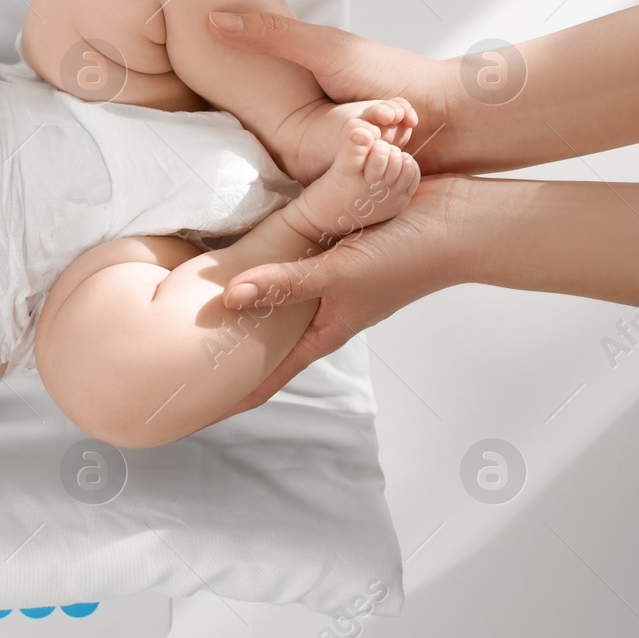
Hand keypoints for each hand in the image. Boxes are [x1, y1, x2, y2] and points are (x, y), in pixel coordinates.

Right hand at [207, 11, 457, 172]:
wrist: (455, 115)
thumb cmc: (392, 74)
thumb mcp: (326, 48)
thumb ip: (272, 36)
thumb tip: (211, 20)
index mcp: (297, 103)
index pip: (263, 115)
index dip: (274, 113)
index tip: (316, 103)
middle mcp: (312, 135)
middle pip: (295, 149)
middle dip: (334, 135)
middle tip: (370, 115)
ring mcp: (333, 163)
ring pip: (323, 171)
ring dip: (355, 155)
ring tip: (389, 133)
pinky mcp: (353, 189)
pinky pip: (345, 190)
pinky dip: (364, 177)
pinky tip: (384, 163)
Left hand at [215, 174, 469, 417]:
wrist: (458, 222)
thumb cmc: (408, 259)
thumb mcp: (340, 274)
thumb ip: (286, 283)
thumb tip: (229, 297)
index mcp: (323, 332)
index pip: (268, 377)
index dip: (232, 398)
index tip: (193, 415)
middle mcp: (321, 311)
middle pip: (263, 342)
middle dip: (226, 354)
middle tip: (180, 364)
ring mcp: (327, 281)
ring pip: (273, 300)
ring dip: (242, 305)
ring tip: (192, 308)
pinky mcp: (332, 249)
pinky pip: (289, 260)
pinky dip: (264, 261)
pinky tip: (236, 249)